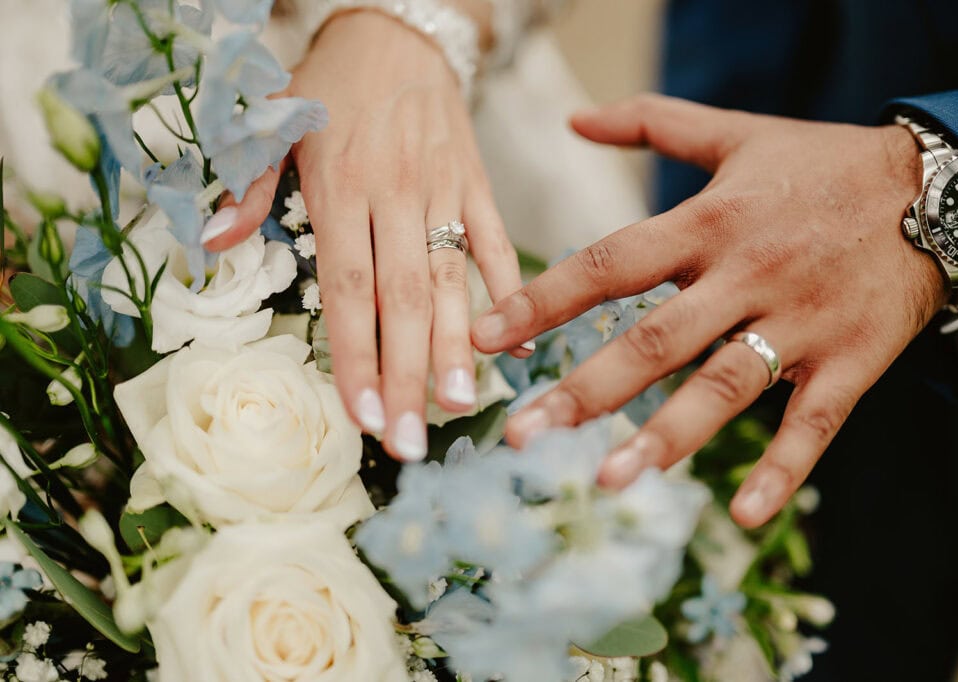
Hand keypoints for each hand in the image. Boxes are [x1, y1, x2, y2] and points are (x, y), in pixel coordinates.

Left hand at [202, 11, 525, 460]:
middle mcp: (396, 194)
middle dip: (408, 375)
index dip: (357, 357)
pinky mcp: (478, 184)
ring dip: (462, 347)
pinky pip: (498, 243)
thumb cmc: (330, 86)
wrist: (398, 32)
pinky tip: (520, 344)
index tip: (363, 417)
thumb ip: (247, 184)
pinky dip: (511, 292)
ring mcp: (444, 191)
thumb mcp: (273, 120)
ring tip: (465, 407)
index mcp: (342, 186)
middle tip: (411, 442)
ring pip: (455, 280)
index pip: (351, 290)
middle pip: (406, 300)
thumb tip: (210, 241)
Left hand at [471, 94, 947, 526]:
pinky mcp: (851, 361)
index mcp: (711, 222)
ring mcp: (800, 323)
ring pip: (726, 385)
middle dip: (586, 389)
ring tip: (609, 480)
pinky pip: (815, 423)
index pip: (612, 265)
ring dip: (667, 436)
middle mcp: (747, 275)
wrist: (938, 191)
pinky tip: (744, 514)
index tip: (487, 336)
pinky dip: (783, 469)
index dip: (545, 299)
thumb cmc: (822, 166)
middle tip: (523, 434)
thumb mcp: (737, 134)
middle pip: (656, 339)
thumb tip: (574, 118)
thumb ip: (652, 123)